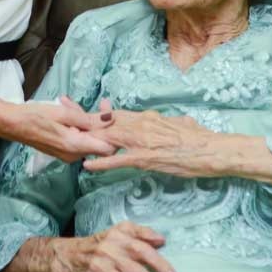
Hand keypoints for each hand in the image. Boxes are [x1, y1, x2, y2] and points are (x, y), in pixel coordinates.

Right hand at [0, 99, 113, 162]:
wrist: (11, 124)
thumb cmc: (34, 116)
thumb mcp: (62, 113)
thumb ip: (88, 118)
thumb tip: (110, 119)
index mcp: (75, 146)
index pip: (107, 148)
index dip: (111, 131)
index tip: (103, 111)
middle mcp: (73, 155)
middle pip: (95, 139)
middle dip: (90, 119)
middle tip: (74, 103)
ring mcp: (66, 154)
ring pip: (85, 136)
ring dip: (80, 119)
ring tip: (64, 103)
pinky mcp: (61, 150)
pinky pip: (75, 138)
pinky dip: (73, 125)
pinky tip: (62, 109)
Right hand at [66, 222, 175, 271]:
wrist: (71, 255)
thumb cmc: (102, 243)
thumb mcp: (120, 230)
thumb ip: (142, 233)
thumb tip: (161, 240)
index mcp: (118, 237)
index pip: (141, 249)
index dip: (158, 262)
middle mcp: (109, 252)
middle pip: (134, 270)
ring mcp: (101, 269)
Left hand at [81, 103, 238, 177]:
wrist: (211, 149)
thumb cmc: (199, 139)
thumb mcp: (180, 123)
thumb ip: (168, 122)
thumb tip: (170, 120)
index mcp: (146, 117)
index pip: (114, 113)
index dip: (93, 110)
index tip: (76, 106)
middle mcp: (140, 125)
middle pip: (104, 120)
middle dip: (81, 116)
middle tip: (60, 109)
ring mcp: (141, 141)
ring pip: (107, 136)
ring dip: (86, 136)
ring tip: (66, 135)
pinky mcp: (146, 157)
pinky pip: (119, 159)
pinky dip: (102, 161)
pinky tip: (87, 165)